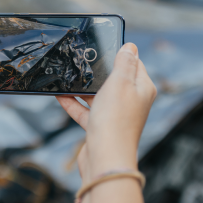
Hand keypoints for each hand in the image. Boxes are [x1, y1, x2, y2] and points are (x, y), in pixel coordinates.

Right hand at [57, 43, 155, 177]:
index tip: (104, 45)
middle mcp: (131, 102)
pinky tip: (60, 96)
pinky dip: (73, 104)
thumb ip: (124, 63)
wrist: (105, 158)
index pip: (135, 64)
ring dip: (82, 87)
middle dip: (98, 71)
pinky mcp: (100, 128)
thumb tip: (130, 47)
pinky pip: (86, 111)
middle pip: (115, 80)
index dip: (120, 54)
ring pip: (98, 96)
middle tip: (83, 59)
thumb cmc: (115, 120)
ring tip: (67, 75)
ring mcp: (115, 115)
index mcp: (142, 89)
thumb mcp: (120, 82)